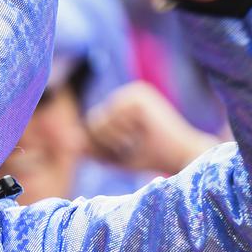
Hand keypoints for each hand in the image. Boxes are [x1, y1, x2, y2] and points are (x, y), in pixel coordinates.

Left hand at [86, 81, 220, 175]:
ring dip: (112, 141)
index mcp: (125, 104)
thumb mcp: (117, 156)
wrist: (183, 158)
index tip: (123, 150)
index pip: (94, 124)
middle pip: (93, 121)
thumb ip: (93, 149)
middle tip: (130, 148)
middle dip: (105, 143)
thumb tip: (68, 142)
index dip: (101, 145)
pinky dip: (121, 135)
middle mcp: (129, 94)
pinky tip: (141, 134)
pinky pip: (110, 121)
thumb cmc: (152, 159)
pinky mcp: (139, 97)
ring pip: (98, 122)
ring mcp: (134, 92)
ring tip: (136, 142)